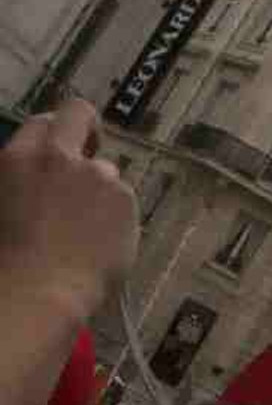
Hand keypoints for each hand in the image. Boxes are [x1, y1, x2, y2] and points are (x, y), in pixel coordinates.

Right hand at [0, 98, 138, 318]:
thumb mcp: (3, 205)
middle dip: (86, 127)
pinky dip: (117, 215)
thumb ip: (22, 179)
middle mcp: (59, 158)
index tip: (61, 150)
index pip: (43, 122)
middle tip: (89, 148)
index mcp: (18, 159)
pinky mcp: (126, 199)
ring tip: (88, 227)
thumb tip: (36, 181)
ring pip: (106, 169)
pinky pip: (124, 199)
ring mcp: (97, 176)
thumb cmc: (7, 256)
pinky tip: (102, 241)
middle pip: (79, 114)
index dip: (54, 134)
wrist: (40, 289)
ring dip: (100, 188)